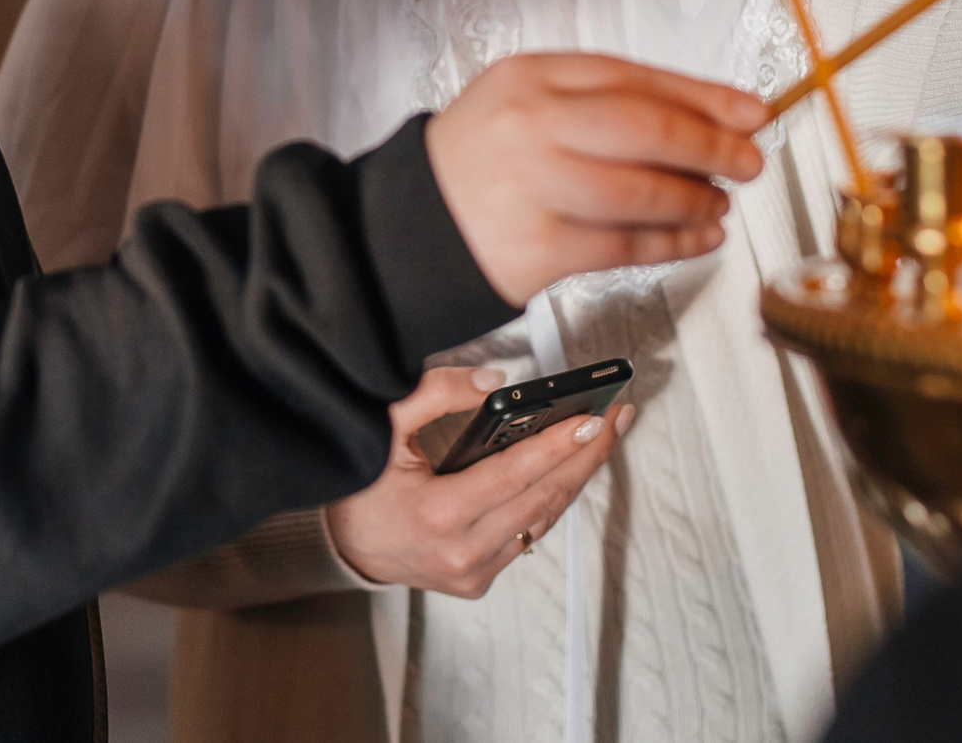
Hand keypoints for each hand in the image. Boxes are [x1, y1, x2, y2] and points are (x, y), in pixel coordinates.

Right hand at [325, 366, 632, 598]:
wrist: (344, 549)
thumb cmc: (360, 485)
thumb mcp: (383, 427)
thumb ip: (433, 394)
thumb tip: (493, 381)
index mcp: (438, 514)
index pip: (515, 475)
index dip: (558, 446)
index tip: (594, 420)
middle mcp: (462, 552)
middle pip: (541, 498)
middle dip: (584, 455)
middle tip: (617, 418)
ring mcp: (473, 572)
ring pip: (541, 520)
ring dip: (574, 477)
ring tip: (602, 438)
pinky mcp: (479, 581)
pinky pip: (526, 536)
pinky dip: (548, 501)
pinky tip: (568, 471)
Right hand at [426, 52, 763, 305]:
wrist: (408, 226)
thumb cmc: (478, 165)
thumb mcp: (527, 105)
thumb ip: (606, 103)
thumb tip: (708, 115)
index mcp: (530, 77)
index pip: (634, 77)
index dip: (703, 96)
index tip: (749, 111)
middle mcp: (531, 124)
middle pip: (646, 127)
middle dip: (711, 146)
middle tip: (748, 159)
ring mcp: (534, 185)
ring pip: (642, 190)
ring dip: (696, 199)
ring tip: (718, 201)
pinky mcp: (540, 245)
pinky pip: (627, 243)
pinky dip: (674, 243)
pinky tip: (696, 237)